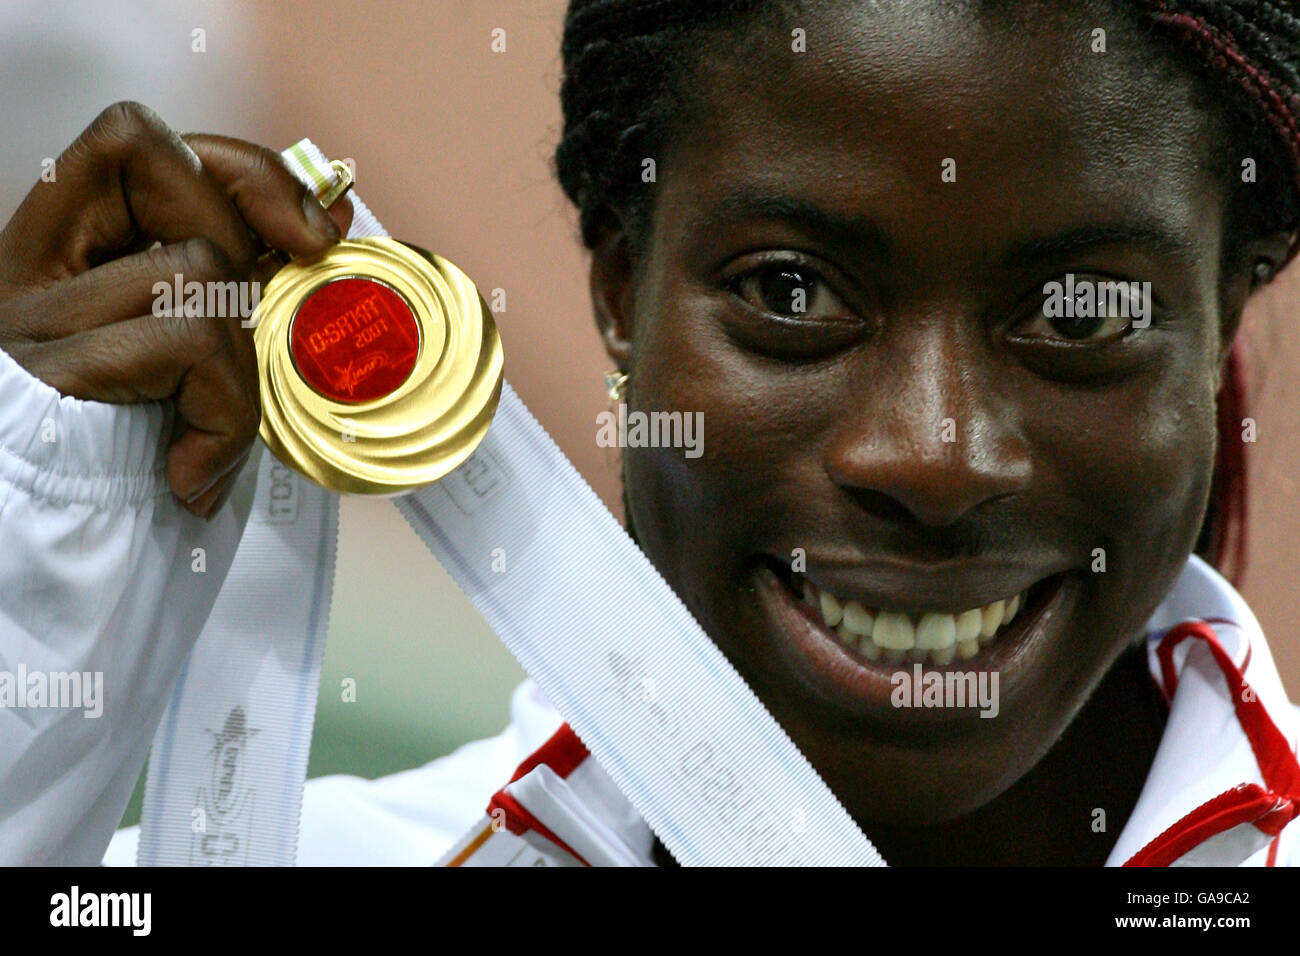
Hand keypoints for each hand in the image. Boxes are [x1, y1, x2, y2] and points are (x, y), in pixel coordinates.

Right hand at [0, 102, 353, 515]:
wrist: (62, 597)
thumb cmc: (142, 493)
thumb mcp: (195, 377)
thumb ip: (225, 299)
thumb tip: (322, 227)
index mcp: (59, 267)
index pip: (132, 144)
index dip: (235, 167)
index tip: (312, 230)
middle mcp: (28, 278)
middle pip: (149, 155)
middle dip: (250, 221)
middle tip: (288, 296)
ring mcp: (29, 324)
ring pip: (195, 267)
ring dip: (242, 364)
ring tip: (215, 438)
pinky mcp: (45, 376)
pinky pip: (190, 341)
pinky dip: (225, 415)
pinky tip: (193, 473)